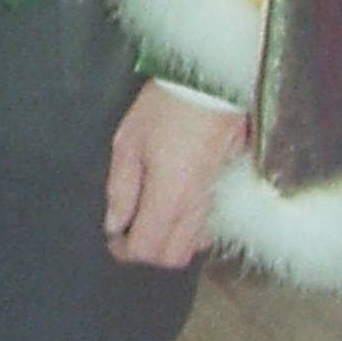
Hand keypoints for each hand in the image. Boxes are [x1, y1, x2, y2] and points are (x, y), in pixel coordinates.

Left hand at [104, 81, 242, 268]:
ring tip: (150, 214)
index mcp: (170, 196)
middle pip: (174, 257)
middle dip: (148, 251)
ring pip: (194, 245)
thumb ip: (121, 188)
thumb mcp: (129, 142)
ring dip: (170, 240)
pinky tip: (174, 203)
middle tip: (129, 230)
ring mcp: (218, 199)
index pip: (148, 249)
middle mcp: (198, 207)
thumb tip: (115, 222)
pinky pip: (209, 225)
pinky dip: (190, 227)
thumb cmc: (166, 106)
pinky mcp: (230, 189)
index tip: (112, 236)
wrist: (213, 83)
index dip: (124, 250)